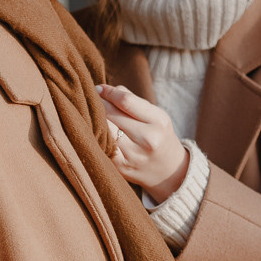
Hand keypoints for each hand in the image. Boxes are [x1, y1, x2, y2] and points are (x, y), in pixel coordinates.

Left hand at [96, 83, 188, 203]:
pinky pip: (101, 146)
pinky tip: (95, 132)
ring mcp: (133, 155)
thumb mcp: (156, 116)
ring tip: (91, 115)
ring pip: (104, 130)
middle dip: (98, 104)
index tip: (99, 88)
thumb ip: (132, 100)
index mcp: (158, 121)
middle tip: (91, 100)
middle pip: (110, 114)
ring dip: (94, 120)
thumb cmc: (158, 136)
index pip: (125, 100)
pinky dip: (96, 136)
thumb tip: (103, 90)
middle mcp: (147, 139)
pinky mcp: (121, 167)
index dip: (108, 92)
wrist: (169, 172)